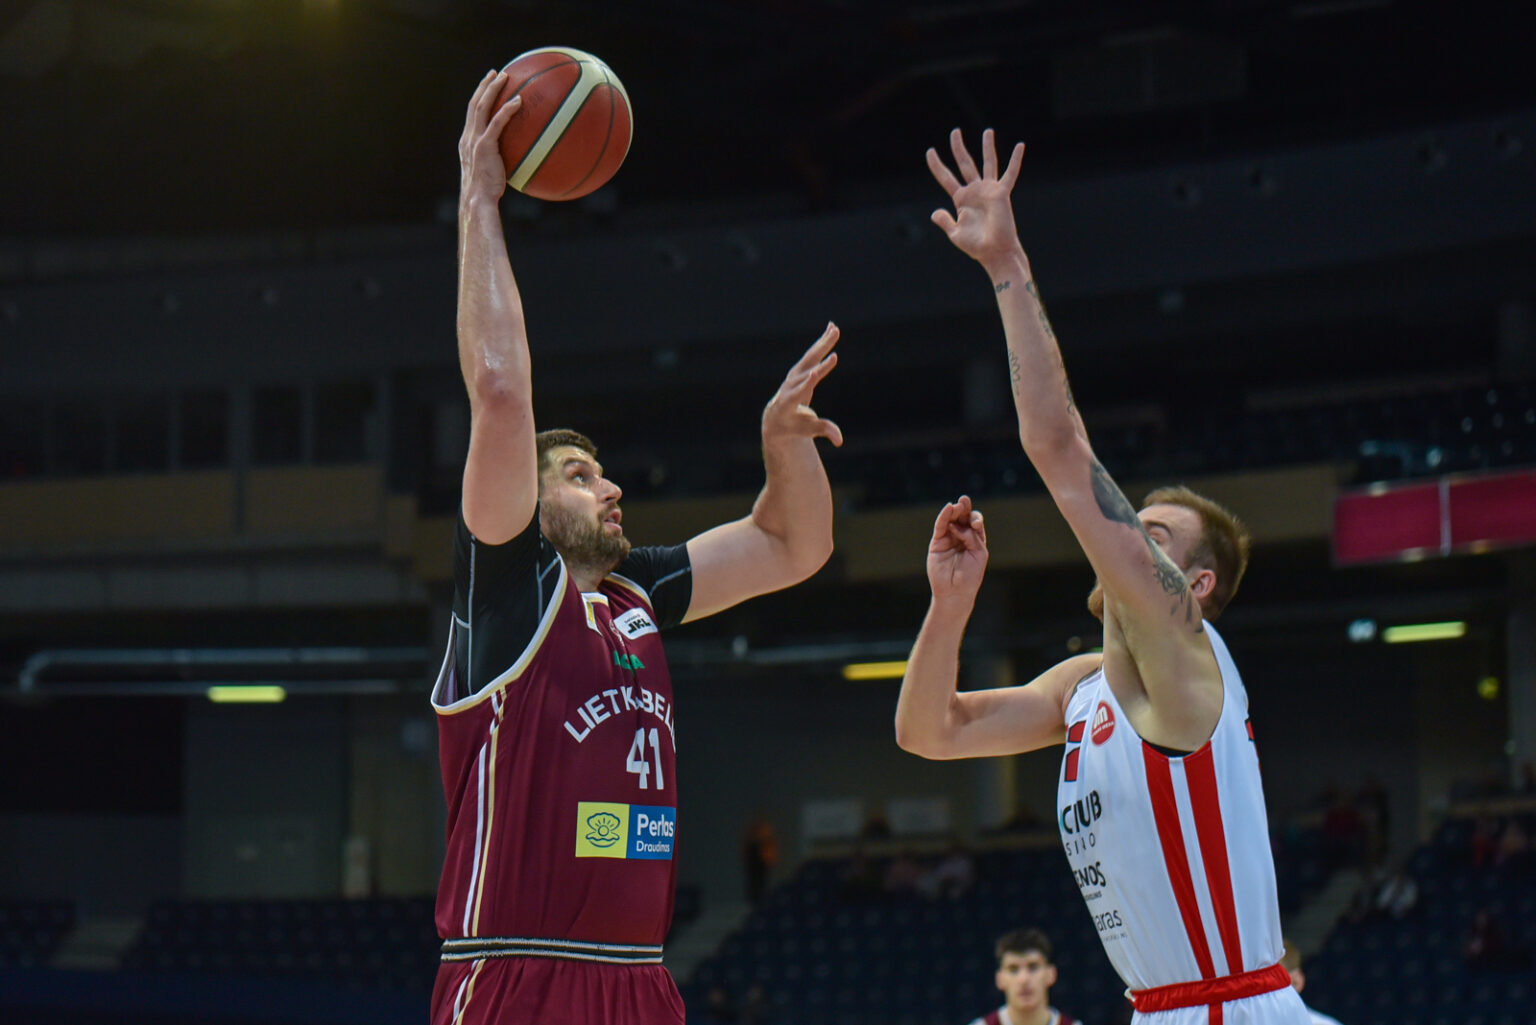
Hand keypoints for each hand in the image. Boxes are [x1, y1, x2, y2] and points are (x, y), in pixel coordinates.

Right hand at [459, 69, 523, 203]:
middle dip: (485, 86)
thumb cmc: (488, 192)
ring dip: (493, 89)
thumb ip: (500, 161)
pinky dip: (507, 110)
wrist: (478, 200)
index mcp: (467, 141)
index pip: (472, 113)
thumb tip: (520, 158)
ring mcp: (474, 140)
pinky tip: (519, 100)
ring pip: (481, 107)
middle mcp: (467, 137)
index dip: (479, 97)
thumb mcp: (493, 173)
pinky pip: (497, 122)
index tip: (489, 85)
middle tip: (496, 73)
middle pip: (474, 104)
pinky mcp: (484, 146)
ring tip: (505, 77)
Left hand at [761, 322, 843, 447]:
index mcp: (788, 403)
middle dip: (819, 353)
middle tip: (831, 339)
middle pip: (805, 367)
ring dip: (822, 342)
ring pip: (809, 357)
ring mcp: (794, 376)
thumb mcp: (807, 432)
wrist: (776, 420)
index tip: (815, 372)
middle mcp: (790, 385)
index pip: (799, 391)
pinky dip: (822, 343)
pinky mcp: (800, 370)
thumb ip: (823, 432)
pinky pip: (812, 355)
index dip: (807, 382)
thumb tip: (839, 440)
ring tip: (834, 328)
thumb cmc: (793, 428)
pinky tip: (831, 328)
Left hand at [927, 128, 1025, 268]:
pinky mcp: (1002, 193)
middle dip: (958, 147)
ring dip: (987, 147)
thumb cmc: (976, 246)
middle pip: (964, 164)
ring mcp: (989, 190)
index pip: (946, 178)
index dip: (937, 165)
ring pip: (987, 163)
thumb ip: (945, 221)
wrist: (994, 252)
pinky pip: (1010, 174)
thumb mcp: (955, 233)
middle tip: (955, 131)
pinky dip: (1015, 160)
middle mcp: (975, 191)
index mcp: (961, 200)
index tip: (930, 151)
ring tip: (988, 131)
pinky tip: (1020, 145)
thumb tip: (934, 212)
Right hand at [927, 495, 987, 603]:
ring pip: (951, 520)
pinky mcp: (937, 542)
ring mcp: (949, 539)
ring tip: (957, 505)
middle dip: (965, 509)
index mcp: (975, 540)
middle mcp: (961, 537)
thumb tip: (959, 525)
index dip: (976, 519)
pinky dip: (943, 517)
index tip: (976, 524)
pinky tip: (948, 508)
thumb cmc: (971, 575)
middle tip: (965, 500)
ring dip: (954, 511)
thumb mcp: (979, 553)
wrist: (956, 591)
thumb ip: (972, 537)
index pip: (975, 523)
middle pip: (963, 518)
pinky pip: (940, 527)